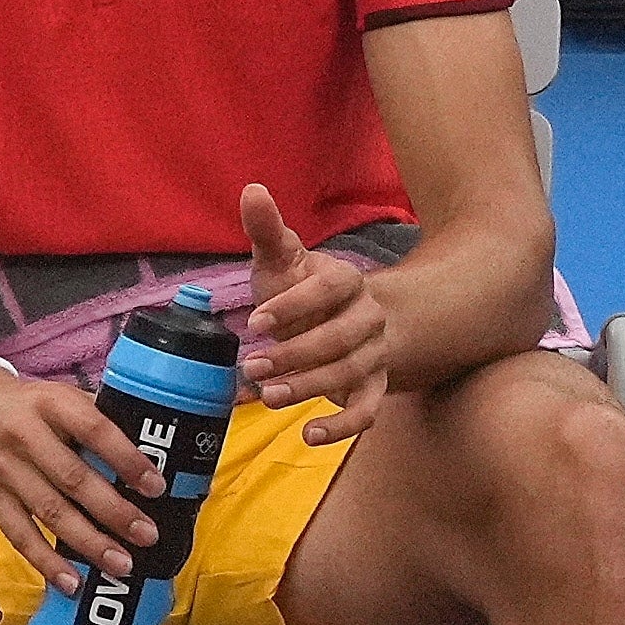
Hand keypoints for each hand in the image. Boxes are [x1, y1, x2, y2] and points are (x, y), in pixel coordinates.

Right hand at [0, 365, 165, 593]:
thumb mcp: (63, 397)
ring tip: (122, 564)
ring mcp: (4, 470)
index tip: (156, 487)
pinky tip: (73, 582)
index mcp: (51, 403)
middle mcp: (24, 435)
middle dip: (114, 511)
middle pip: (73, 478)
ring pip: (49, 512)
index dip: (127, 459)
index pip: (94, 430)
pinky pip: (20, 535)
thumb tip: (152, 452)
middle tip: (147, 535)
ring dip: (88, 543)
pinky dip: (46, 562)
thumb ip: (100, 419)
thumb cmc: (32, 408)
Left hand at [236, 182, 397, 436]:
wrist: (345, 321)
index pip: (328, 289)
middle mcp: (367, 317)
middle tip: (251, 366)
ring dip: (307, 387)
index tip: (254, 322)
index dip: (293, 305)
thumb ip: (267, 230)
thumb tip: (251, 189)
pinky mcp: (373, 388)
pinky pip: (368, 411)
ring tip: (266, 396)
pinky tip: (308, 435)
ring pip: (349, 373)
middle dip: (294, 354)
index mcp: (346, 280)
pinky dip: (341, 427)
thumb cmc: (302, 290)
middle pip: (339, 338)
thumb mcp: (283, 260)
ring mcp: (374, 354)